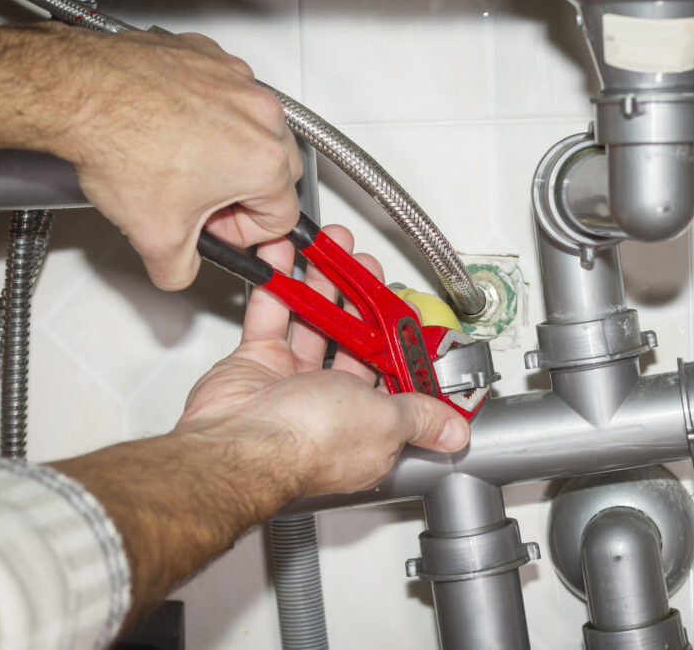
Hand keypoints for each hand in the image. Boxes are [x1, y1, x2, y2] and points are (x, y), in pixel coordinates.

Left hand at [7, 23, 301, 289]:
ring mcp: (238, 80)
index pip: (282, 217)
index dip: (244, 233)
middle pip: (278, 171)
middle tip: (199, 200)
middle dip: (243, 192)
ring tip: (179, 161)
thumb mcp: (155, 238)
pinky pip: (226, 92)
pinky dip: (206, 110)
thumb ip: (180, 271)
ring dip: (227, 150)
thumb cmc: (120, 147)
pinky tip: (171, 125)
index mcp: (265, 162)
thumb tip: (181, 270)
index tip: (214, 228)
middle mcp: (262, 115)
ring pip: (254, 129)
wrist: (78, 92)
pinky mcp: (211, 57)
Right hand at [176, 225, 470, 496]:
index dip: (400, 339)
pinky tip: (285, 257)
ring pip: (315, 322)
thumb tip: (455, 431)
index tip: (401, 307)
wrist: (238, 444)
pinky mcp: (257, 365)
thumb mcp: (386, 420)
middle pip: (355, 341)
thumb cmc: (308, 442)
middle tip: (365, 267)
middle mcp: (332, 406)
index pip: (395, 375)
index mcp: (369, 425)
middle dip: (361, 299)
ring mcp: (292, 384)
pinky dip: (277, 284)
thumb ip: (422, 416)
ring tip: (334, 250)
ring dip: (324, 283)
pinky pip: (271, 315)